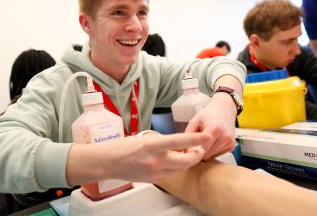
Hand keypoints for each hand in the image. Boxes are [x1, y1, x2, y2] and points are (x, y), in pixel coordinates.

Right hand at [66, 132, 210, 184]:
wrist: (109, 162)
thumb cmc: (122, 147)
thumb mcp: (144, 138)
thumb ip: (162, 142)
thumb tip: (177, 144)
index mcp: (152, 145)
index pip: (179, 141)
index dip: (196, 139)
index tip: (207, 136)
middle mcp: (155, 160)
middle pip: (185, 161)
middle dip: (196, 154)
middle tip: (200, 148)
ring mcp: (155, 172)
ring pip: (181, 169)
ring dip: (188, 161)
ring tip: (188, 153)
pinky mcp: (154, 180)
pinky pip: (172, 174)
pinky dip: (177, 167)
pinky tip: (175, 161)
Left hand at [184, 92, 235, 159]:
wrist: (224, 108)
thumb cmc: (209, 113)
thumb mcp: (194, 121)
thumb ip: (188, 136)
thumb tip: (182, 150)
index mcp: (214, 129)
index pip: (201, 149)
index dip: (192, 151)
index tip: (186, 149)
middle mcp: (224, 137)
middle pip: (206, 154)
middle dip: (198, 151)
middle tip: (195, 143)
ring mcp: (229, 142)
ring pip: (211, 156)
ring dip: (206, 151)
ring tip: (205, 139)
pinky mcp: (231, 145)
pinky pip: (218, 154)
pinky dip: (213, 150)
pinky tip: (212, 141)